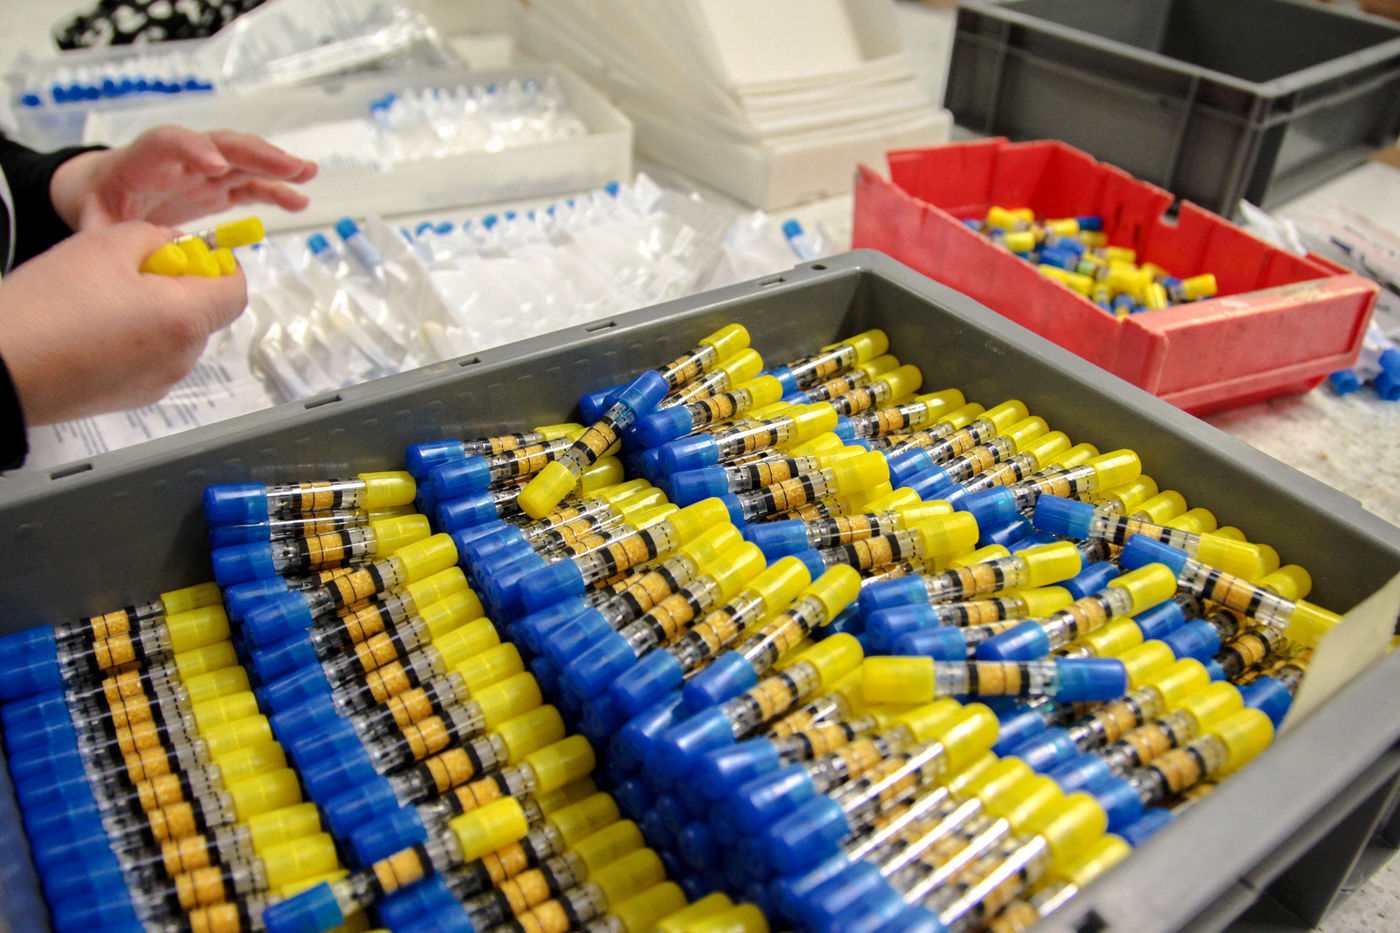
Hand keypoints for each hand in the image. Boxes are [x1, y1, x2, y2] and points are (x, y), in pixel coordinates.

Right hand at [0, 222, 247, 424]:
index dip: (220, 266)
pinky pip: (149, 359)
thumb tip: (177, 244)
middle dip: (178, 286)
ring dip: (153, 312)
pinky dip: (134, 339)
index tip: (195, 253)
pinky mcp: (131, 397)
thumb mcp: (104, 245)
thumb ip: (156, 237)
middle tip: (132, 267)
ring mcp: (157, 383)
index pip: (236, 291)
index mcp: (185, 321)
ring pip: (175, 336)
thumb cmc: (45, 310)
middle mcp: (181, 359)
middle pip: (204, 313)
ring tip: (100, 298)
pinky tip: (91, 326)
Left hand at [49, 124, 317, 231]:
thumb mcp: (93, 219)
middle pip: (221, 144)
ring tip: (307, 173)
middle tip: (288, 167)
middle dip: (255, 154)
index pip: (171, 143)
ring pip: (244, 160)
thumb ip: (102, 231)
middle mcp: (182, 159)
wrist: (106, 191)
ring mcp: (205, 171)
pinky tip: (300, 201)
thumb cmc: (100, 201)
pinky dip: (275, 191)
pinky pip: (251, 185)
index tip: (216, 167)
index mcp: (147, 160)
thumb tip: (108, 248)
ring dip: (276, 165)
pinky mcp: (219, 187)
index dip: (194, 150)